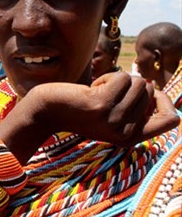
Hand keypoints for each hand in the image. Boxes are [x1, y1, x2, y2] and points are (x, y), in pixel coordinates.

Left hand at [33, 72, 178, 146]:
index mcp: (130, 139)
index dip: (165, 101)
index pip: (171, 121)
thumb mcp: (111, 114)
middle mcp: (125, 133)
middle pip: (150, 92)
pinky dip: (107, 77)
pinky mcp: (102, 105)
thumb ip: (134, 107)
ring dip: (118, 80)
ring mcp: (114, 119)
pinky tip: (90, 89)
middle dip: (130, 85)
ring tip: (98, 92)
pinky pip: (122, 78)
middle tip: (106, 94)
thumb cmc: (79, 109)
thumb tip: (154, 87)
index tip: (149, 92)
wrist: (47, 111)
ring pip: (138, 82)